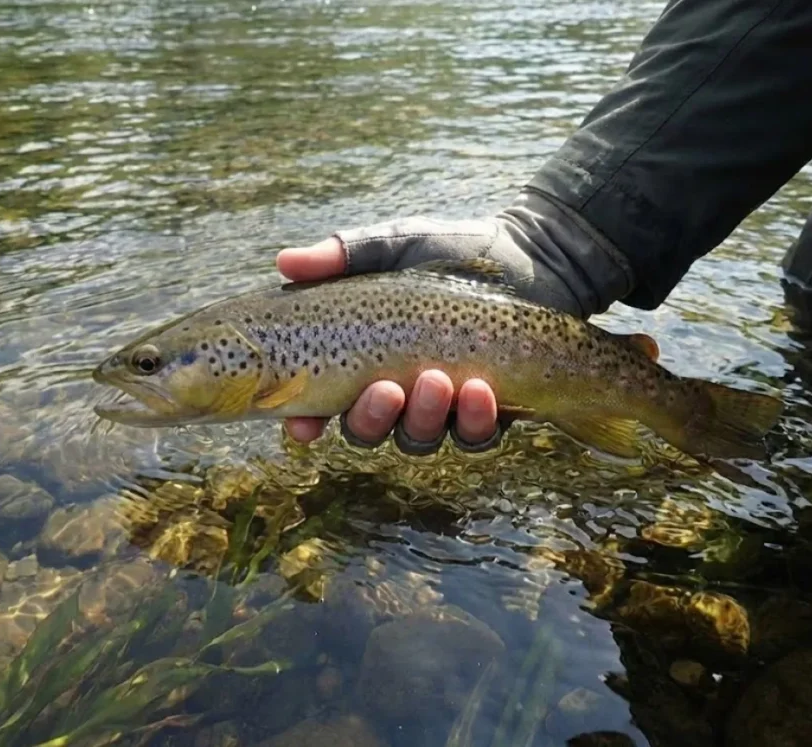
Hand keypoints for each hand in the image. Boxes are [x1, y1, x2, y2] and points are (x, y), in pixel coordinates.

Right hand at [275, 195, 630, 453]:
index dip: (306, 421)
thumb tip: (284, 261)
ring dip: (424, 418)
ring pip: (419, 439)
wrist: (528, 254)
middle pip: (368, 431)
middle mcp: (396, 392)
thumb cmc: (448, 249)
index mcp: (361, 359)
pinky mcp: (489, 412)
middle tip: (386, 389)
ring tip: (437, 381)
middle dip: (371, 418)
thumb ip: (340, 255)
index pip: (321, 404)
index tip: (303, 426)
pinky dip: (475, 420)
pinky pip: (474, 436)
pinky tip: (480, 390)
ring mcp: (441, 407)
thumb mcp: (390, 246)